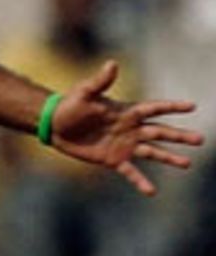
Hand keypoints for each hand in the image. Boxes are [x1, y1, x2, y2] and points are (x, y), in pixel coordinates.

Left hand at [51, 62, 203, 195]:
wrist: (55, 125)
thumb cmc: (71, 105)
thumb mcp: (85, 93)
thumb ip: (100, 81)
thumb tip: (111, 64)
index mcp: (127, 111)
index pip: (154, 108)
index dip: (172, 107)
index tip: (192, 107)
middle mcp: (130, 129)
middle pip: (160, 132)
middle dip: (179, 136)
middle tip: (200, 140)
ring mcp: (124, 145)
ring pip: (152, 152)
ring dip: (169, 158)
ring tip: (187, 164)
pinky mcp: (113, 160)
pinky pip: (130, 172)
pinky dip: (141, 181)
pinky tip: (152, 191)